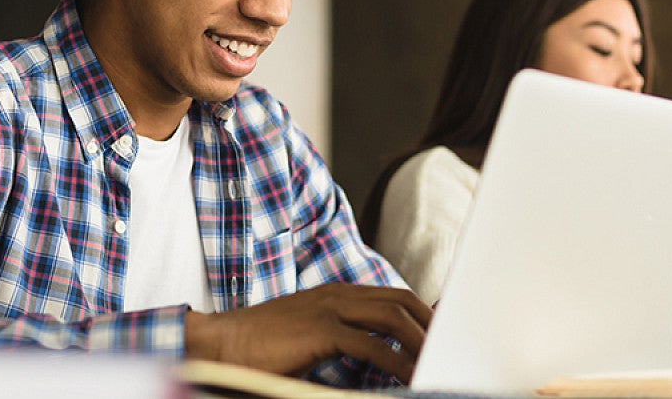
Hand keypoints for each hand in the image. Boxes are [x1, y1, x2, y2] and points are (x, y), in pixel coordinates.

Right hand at [185, 283, 429, 382]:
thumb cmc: (262, 347)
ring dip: (420, 342)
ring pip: (392, 317)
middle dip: (430, 324)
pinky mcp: (319, 329)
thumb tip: (378, 356)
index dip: (421, 312)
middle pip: (400, 300)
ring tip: (436, 363)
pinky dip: (395, 361)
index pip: (392, 295)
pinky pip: (370, 344)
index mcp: (336, 294)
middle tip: (451, 348)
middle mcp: (337, 294)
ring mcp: (328, 308)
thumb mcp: (310, 336)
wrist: (220, 342)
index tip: (442, 333)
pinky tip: (407, 377)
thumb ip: (343, 337)